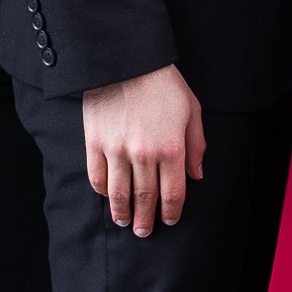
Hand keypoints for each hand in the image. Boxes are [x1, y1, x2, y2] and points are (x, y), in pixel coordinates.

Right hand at [82, 65, 206, 234]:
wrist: (127, 60)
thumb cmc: (163, 83)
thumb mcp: (192, 109)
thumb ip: (196, 144)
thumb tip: (196, 175)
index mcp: (171, 148)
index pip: (173, 193)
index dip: (171, 211)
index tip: (169, 220)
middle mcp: (144, 154)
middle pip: (145, 198)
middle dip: (146, 219)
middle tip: (144, 231)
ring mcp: (117, 150)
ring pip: (119, 193)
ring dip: (122, 212)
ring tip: (124, 222)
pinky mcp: (95, 142)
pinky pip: (97, 176)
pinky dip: (102, 191)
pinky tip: (107, 197)